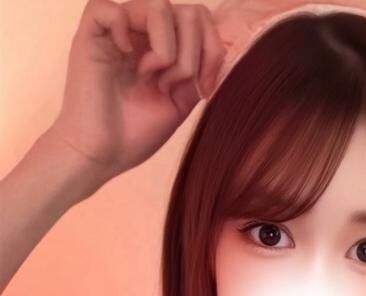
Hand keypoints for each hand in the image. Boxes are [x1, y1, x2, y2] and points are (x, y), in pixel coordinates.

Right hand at [47, 0, 225, 188]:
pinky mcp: (90, 35)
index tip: (203, 88)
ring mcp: (117, 31)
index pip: (200, 19)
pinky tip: (124, 55)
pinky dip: (123, 28)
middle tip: (171, 84)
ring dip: (167, 48)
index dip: (212, 49)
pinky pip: (108, 7)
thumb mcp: (179, 103)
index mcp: (163, 46)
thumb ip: (198, 73)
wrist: (99, 157)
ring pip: (159, 4)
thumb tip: (220, 51)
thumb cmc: (132, 135)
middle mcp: (142, 32)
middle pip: (189, 11)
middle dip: (192, 54)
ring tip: (150, 75)